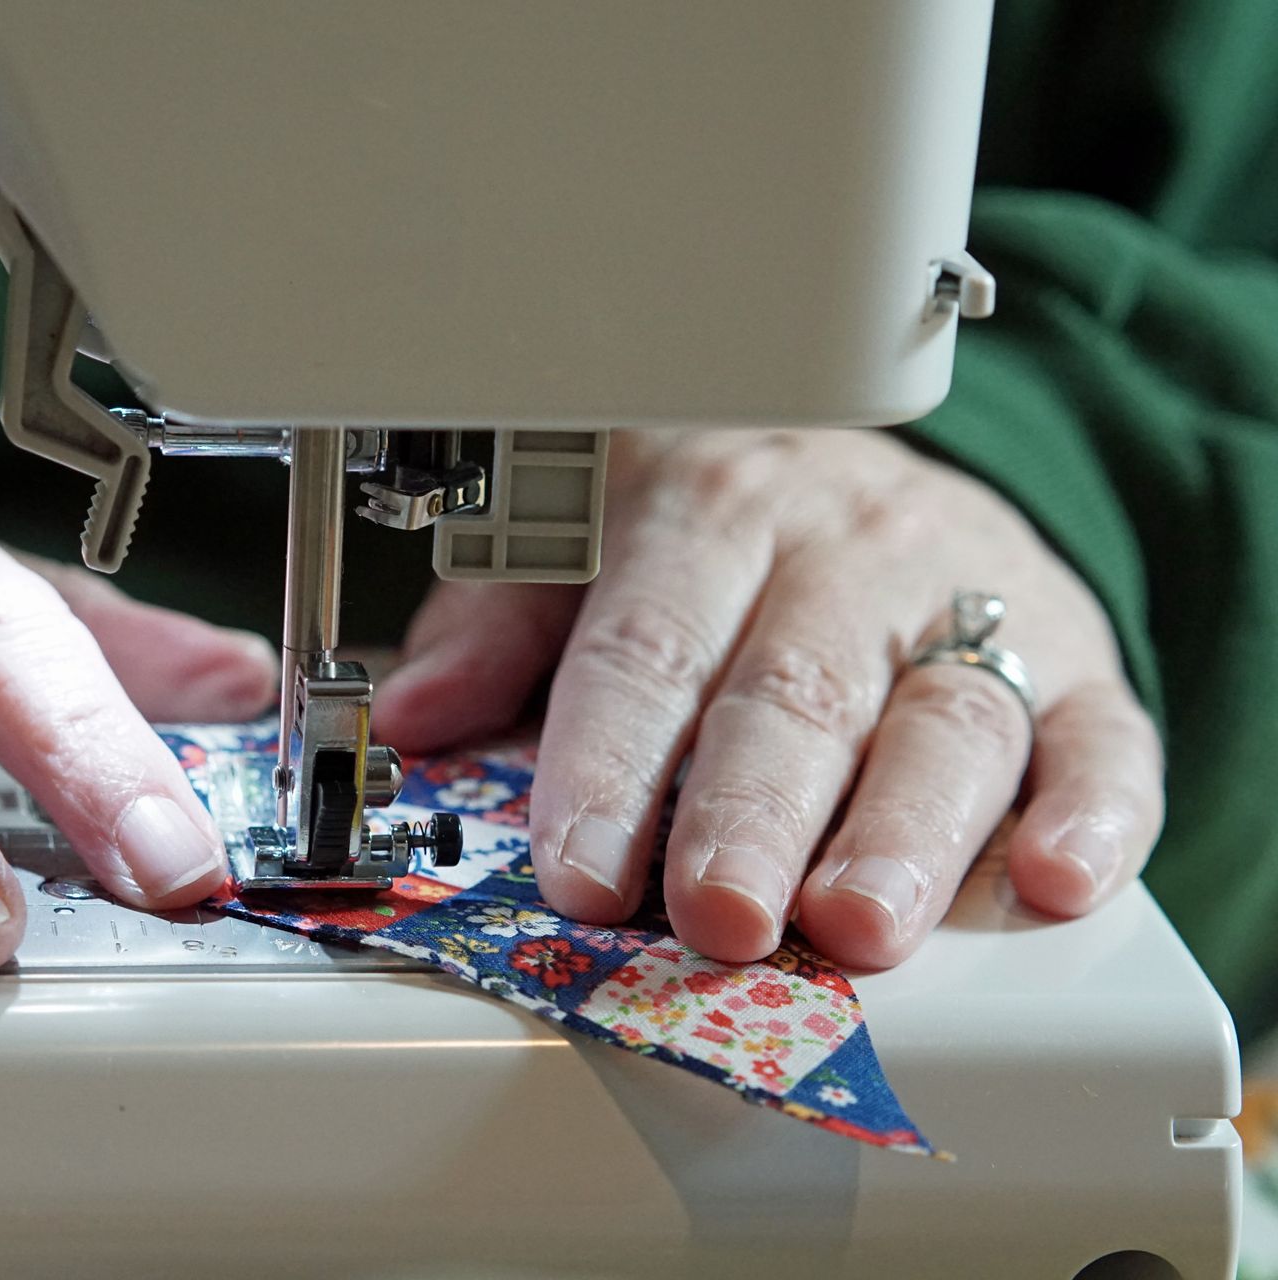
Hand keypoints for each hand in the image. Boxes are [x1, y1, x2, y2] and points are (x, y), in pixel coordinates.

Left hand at [375, 429, 1162, 968]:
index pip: (648, 648)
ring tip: (860, 922)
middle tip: (716, 914)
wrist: (866, 462)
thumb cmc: (712, 528)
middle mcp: (845, 551)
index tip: (575, 870)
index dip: (608, 764)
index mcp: (707, 515)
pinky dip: (1093, 810)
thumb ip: (499, 628)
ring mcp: (970, 602)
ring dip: (904, 830)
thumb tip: (410, 714)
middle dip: (752, 813)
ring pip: (943, 718)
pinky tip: (1058, 877)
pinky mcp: (1077, 660)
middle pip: (795, 692)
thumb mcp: (581, 538)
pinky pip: (1102, 733)